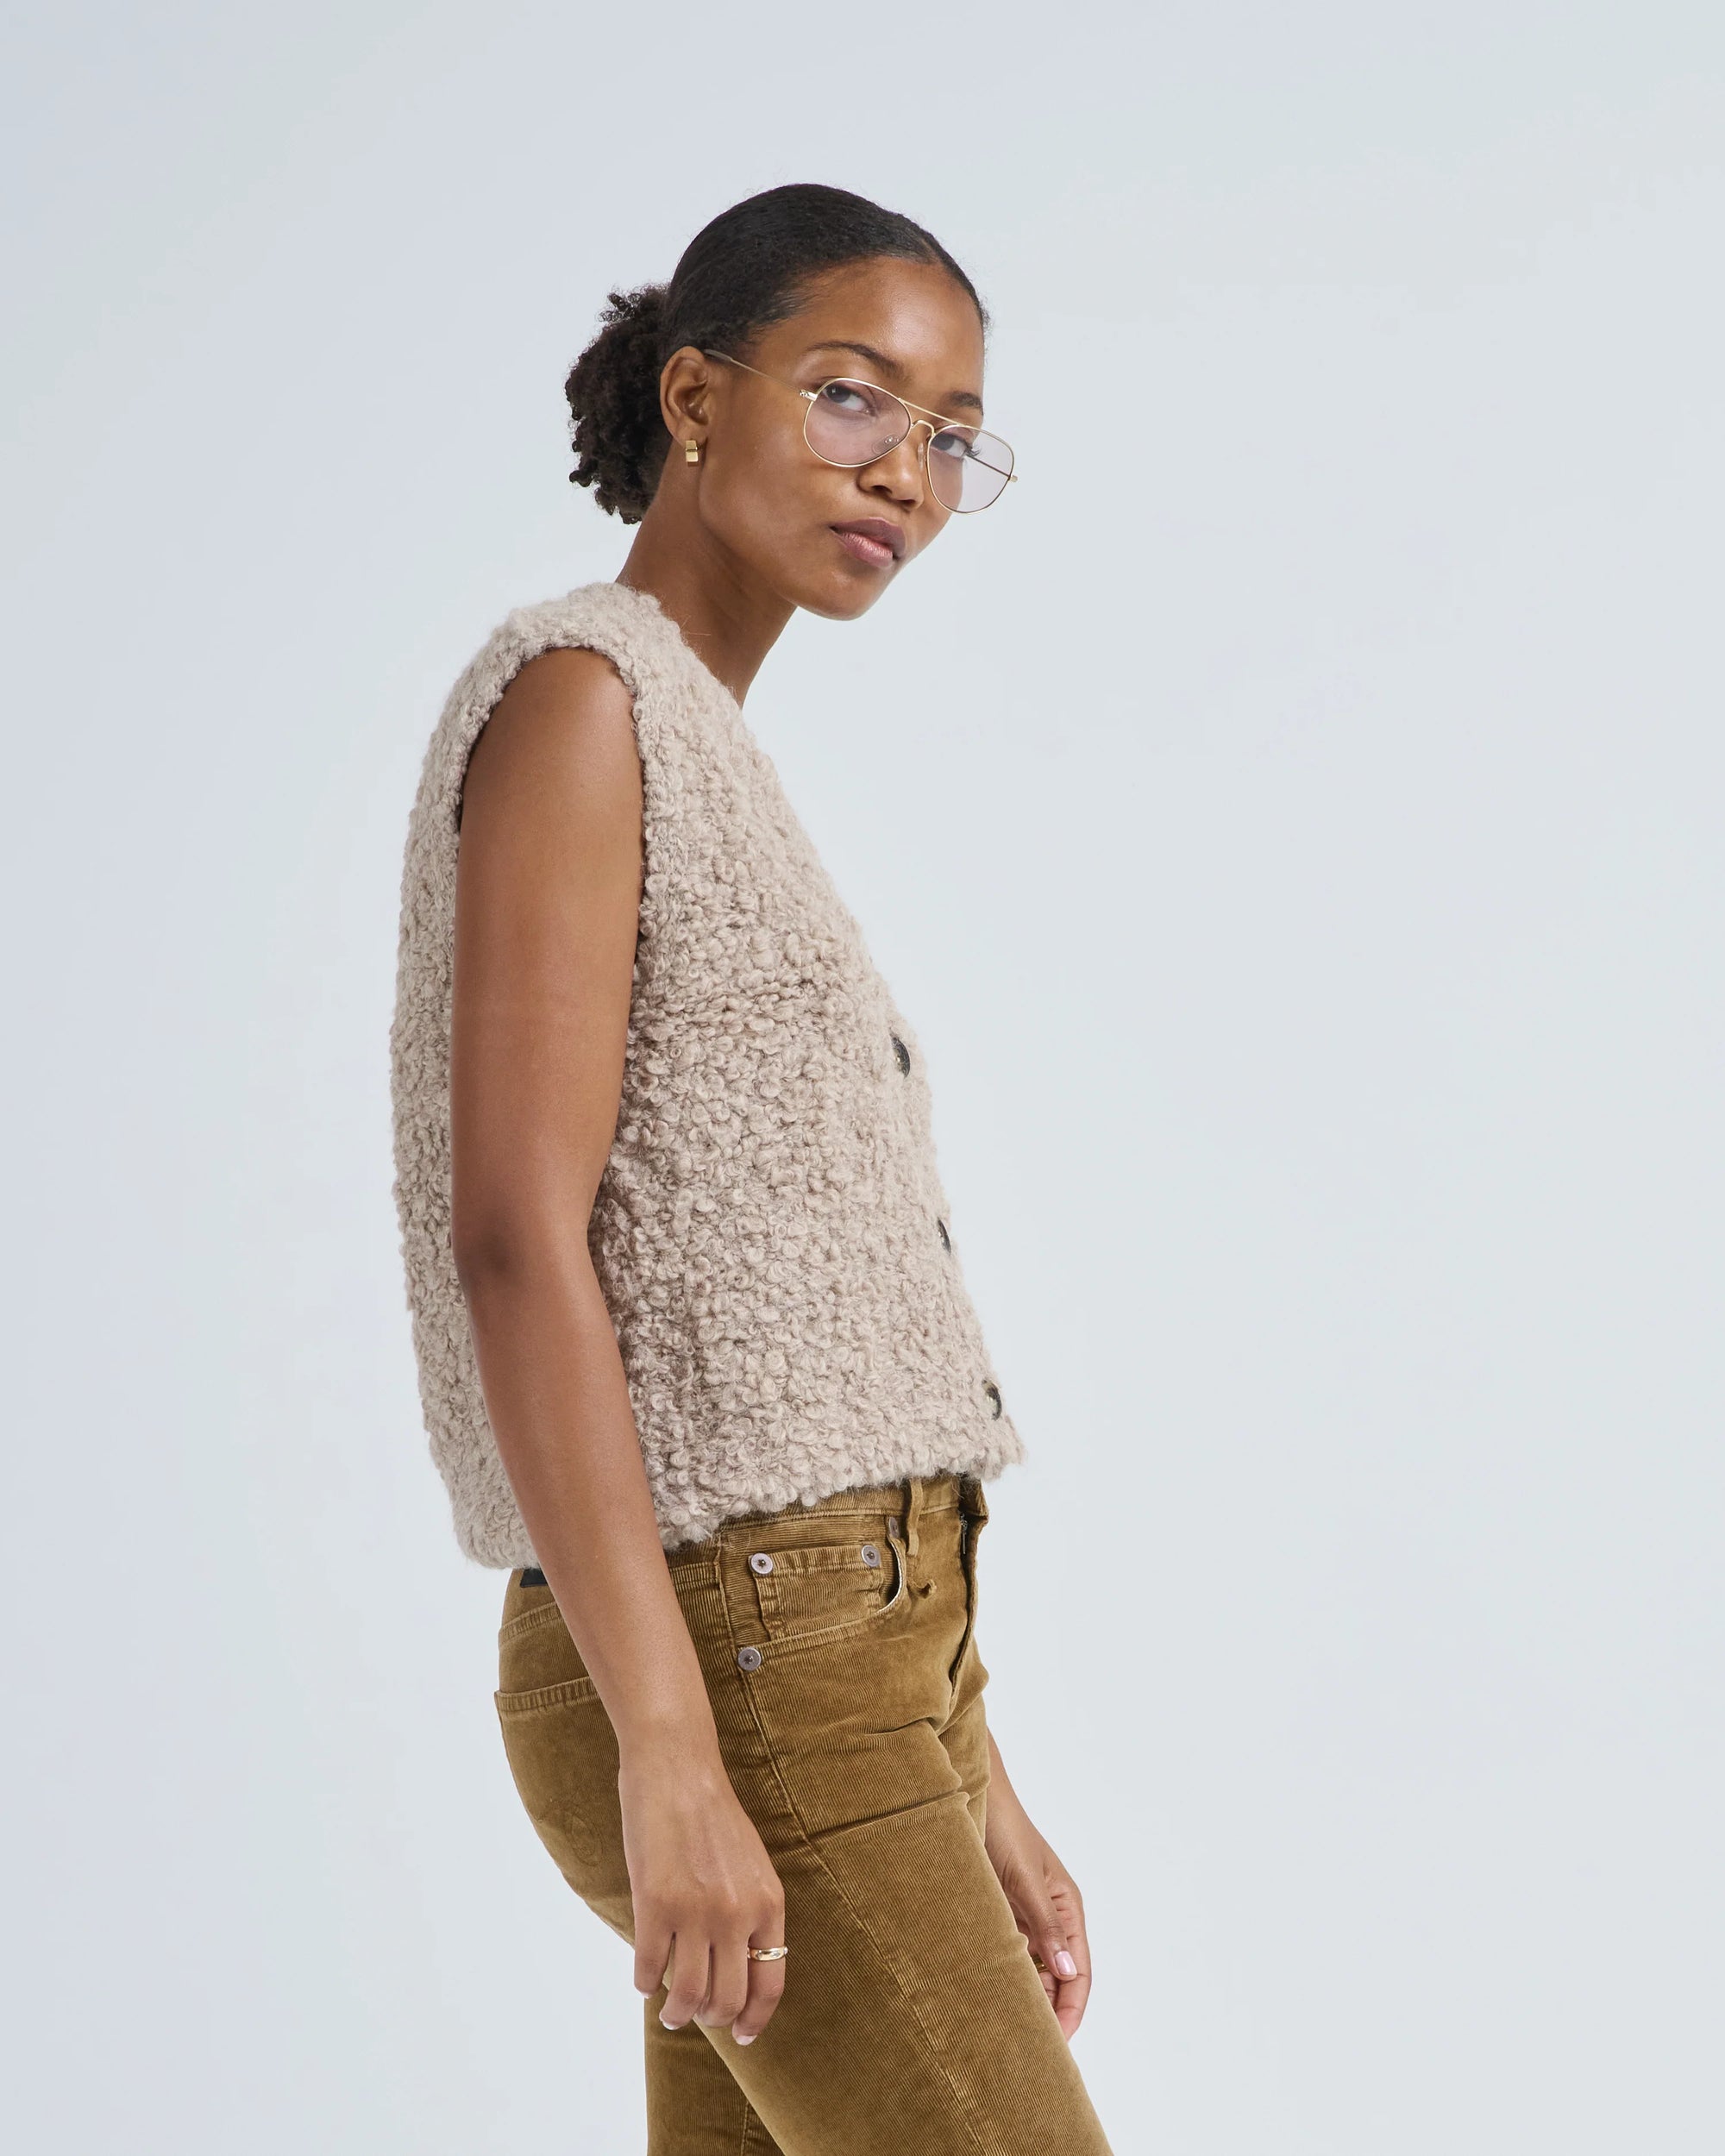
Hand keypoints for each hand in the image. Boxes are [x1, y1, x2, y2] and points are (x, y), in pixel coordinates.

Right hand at [619, 1741, 787, 2045]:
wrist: (677, 1765)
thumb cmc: (711, 1811)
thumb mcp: (751, 1862)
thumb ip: (750, 1911)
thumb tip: (738, 1965)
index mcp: (768, 1903)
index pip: (770, 1984)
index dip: (754, 2019)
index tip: (741, 2036)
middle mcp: (737, 1913)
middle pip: (727, 1999)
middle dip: (711, 2019)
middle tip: (696, 2017)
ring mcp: (696, 1911)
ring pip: (687, 1995)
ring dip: (676, 2013)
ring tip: (668, 2012)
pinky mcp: (655, 1903)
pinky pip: (648, 1968)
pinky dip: (644, 1983)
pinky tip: (642, 1979)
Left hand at [983, 1735, 1092, 2039]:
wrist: (969, 1791)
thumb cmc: (1003, 1828)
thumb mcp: (1025, 1879)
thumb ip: (1046, 1925)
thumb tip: (1067, 1972)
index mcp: (1068, 1909)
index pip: (1078, 1975)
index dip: (1070, 2012)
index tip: (1055, 2046)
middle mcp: (1050, 1918)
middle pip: (1055, 1980)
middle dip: (1044, 2013)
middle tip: (1022, 2047)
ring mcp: (1023, 1917)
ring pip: (1029, 1971)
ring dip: (1020, 1995)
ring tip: (999, 2026)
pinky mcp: (998, 1912)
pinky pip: (1005, 1954)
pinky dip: (999, 1975)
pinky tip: (982, 1992)